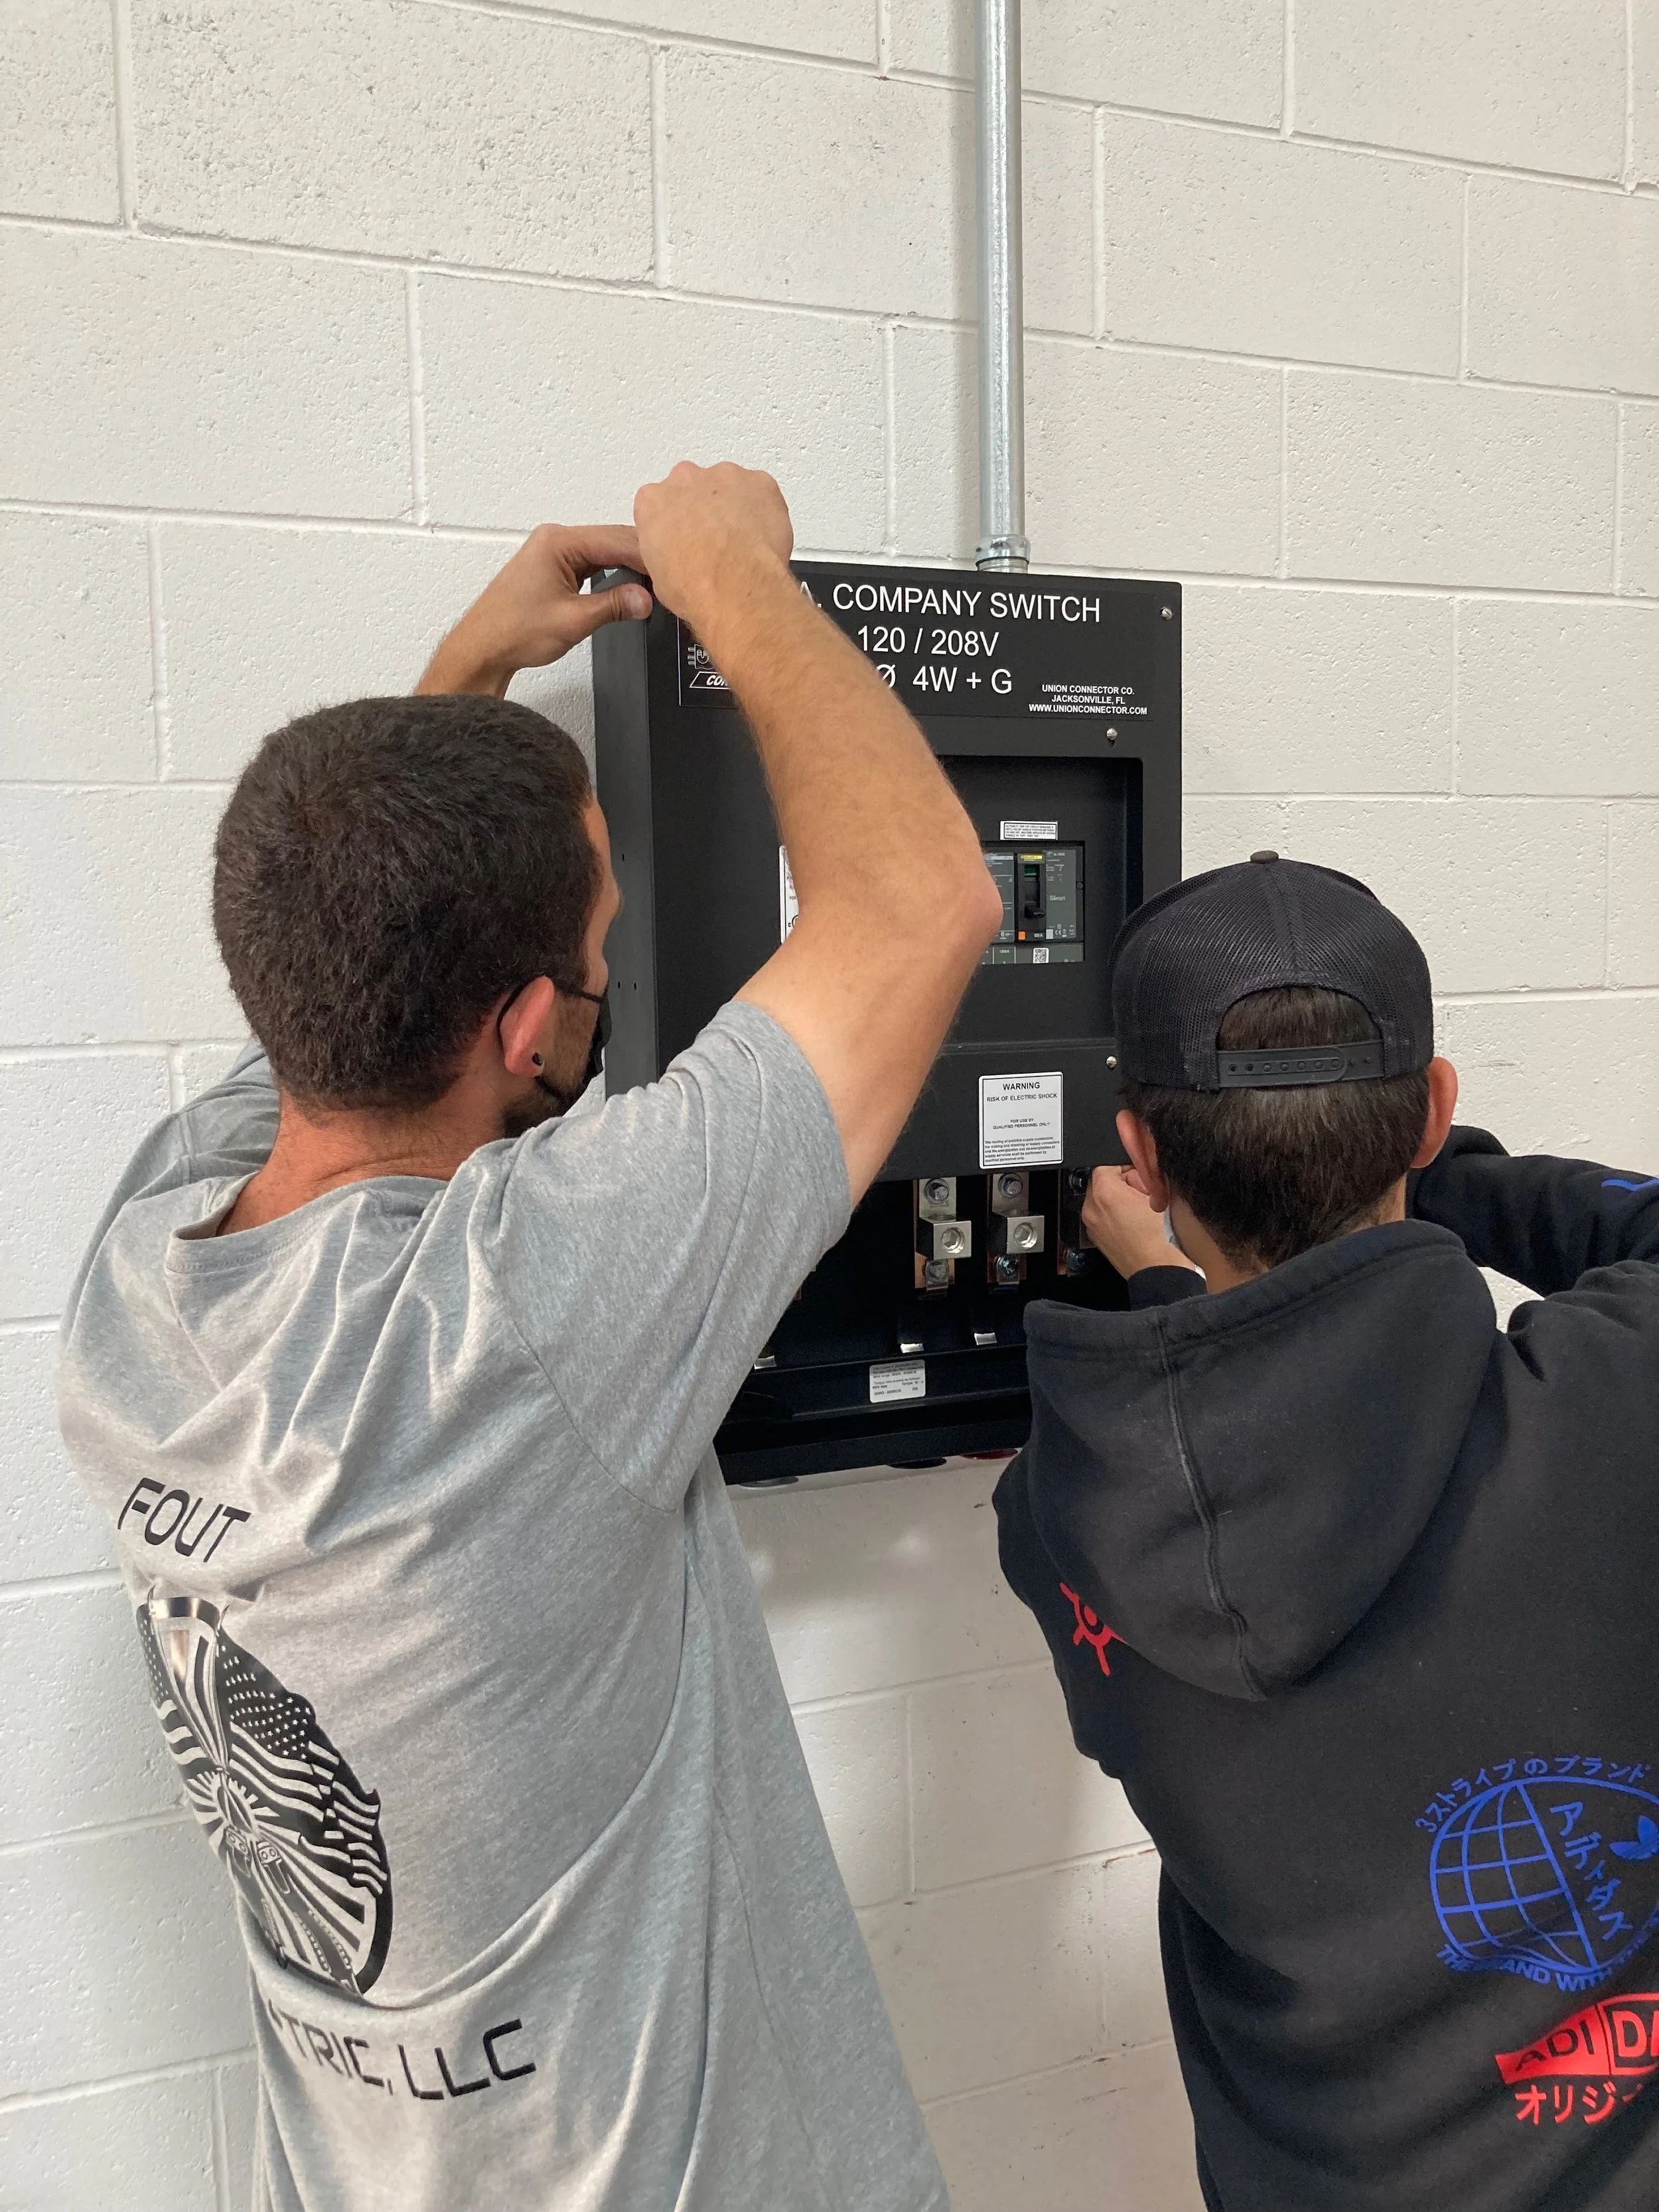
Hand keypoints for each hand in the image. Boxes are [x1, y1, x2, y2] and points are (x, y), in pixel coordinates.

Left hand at [415, 524, 651, 697]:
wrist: (483, 647)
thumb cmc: (513, 631)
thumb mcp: (573, 620)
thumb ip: (614, 606)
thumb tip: (646, 599)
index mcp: (558, 542)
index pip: (616, 540)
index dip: (648, 555)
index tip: (674, 570)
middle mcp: (556, 539)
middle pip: (613, 540)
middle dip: (643, 558)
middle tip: (674, 576)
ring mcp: (555, 551)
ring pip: (606, 550)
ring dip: (631, 565)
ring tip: (659, 580)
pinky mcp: (555, 566)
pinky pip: (594, 561)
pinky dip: (614, 571)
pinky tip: (633, 583)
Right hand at [633, 461, 793, 631]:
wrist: (734, 587)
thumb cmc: (694, 586)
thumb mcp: (658, 576)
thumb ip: (664, 548)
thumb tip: (677, 555)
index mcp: (653, 500)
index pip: (661, 503)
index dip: (677, 524)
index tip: (686, 540)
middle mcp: (685, 478)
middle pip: (694, 487)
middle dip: (704, 509)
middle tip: (717, 540)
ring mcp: (723, 476)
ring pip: (729, 485)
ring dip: (734, 507)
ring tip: (743, 541)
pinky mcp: (758, 481)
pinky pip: (761, 490)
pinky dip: (764, 509)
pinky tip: (763, 536)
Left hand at [1081, 1166, 1200, 1281]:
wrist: (1154, 1267)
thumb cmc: (1155, 1236)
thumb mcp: (1153, 1195)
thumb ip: (1140, 1176)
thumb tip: (1136, 1172)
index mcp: (1104, 1192)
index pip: (1106, 1165)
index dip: (1125, 1166)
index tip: (1136, 1171)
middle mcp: (1092, 1208)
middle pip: (1101, 1182)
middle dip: (1119, 1182)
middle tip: (1139, 1191)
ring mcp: (1091, 1224)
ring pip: (1100, 1200)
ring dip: (1116, 1199)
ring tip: (1136, 1208)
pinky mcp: (1095, 1237)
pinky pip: (1101, 1216)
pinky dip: (1113, 1215)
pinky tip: (1131, 1222)